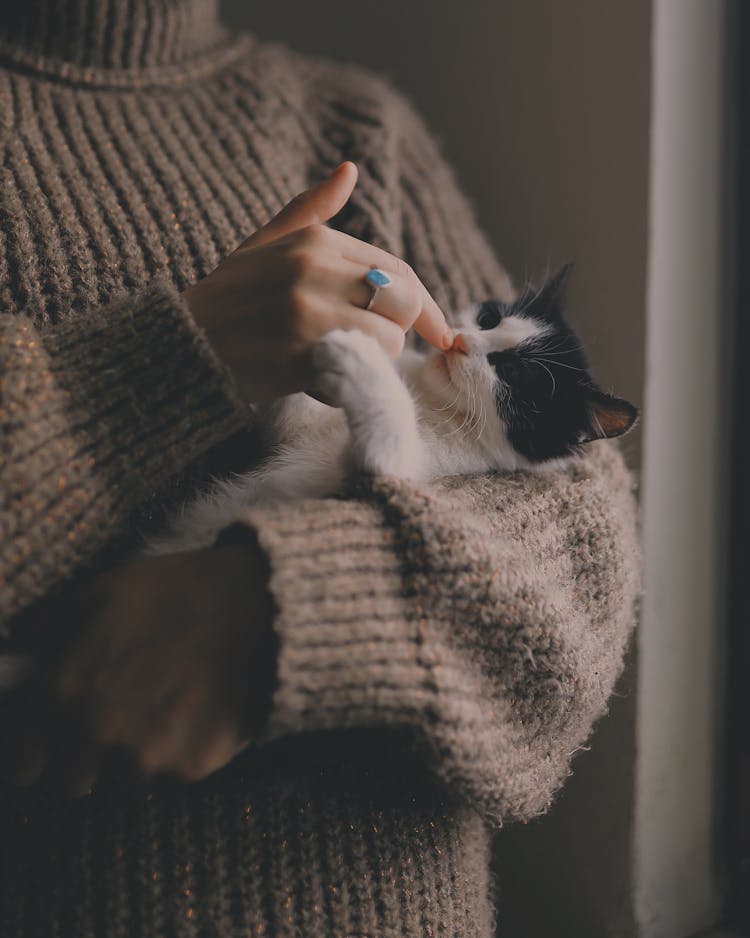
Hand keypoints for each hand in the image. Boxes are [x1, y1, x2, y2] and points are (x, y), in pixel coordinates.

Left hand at [1, 539, 274, 795]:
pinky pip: (175, 773)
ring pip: (129, 779)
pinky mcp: (193, 767)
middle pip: (74, 784)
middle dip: (91, 759)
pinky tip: (200, 709)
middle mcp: (98, 733)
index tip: (56, 749)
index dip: (42, 755)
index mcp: (65, 692)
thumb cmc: (174, 590)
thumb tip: (13, 653)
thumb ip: (47, 631)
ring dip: (141, 755)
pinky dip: (184, 751)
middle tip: (124, 719)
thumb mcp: (98, 592)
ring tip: (170, 705)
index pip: (28, 765)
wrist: (256, 601)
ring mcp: (147, 756)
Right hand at [183, 161, 452, 401]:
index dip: (427, 307)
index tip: (442, 333)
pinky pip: (356, 372)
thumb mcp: (266, 243)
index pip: (399, 271)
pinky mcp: (297, 355)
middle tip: (367, 344)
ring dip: (369, 361)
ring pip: (385, 342)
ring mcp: (305, 312)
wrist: (180, 340)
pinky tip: (317, 379)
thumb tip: (349, 170)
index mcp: (315, 240)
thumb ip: (310, 209)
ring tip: (331, 359)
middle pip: (400, 304)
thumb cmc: (230, 295)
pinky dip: (345, 382)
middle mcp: (313, 269)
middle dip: (394, 331)